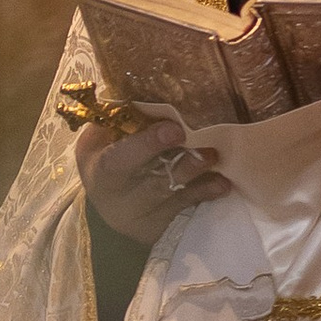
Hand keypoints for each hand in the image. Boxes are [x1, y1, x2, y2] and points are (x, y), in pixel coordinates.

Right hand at [75, 106, 229, 247]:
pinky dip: (206, 195)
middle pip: (155, 184)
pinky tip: (223, 185)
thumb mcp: (96, 143)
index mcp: (102, 172)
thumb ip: (114, 123)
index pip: (120, 160)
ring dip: (201, 179)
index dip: (147, 145)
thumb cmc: (104, 163)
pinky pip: (188, 211)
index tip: (175, 129)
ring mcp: (145, 217)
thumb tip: (140, 92)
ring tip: (217, 160)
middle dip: (184, 166)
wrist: (108, 207)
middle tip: (209, 149)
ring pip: (175, 198)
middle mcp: (122, 199)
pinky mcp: (163, 228)